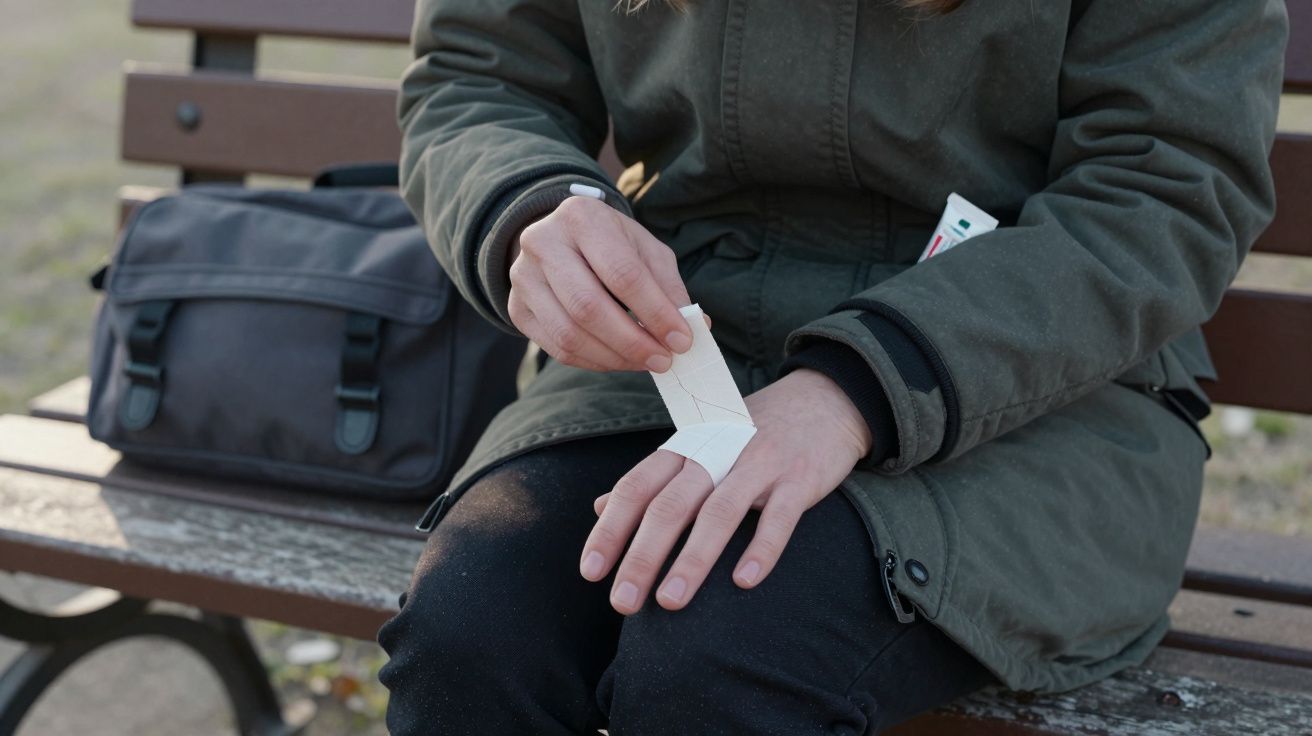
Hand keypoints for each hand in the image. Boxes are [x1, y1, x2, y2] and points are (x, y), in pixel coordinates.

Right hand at [507, 196, 692, 372]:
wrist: (559, 239)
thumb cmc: (610, 244)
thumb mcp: (644, 250)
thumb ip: (668, 286)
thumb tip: (694, 327)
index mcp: (581, 217)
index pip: (621, 273)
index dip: (655, 312)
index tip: (682, 340)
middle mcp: (542, 242)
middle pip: (588, 306)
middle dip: (632, 342)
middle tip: (664, 360)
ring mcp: (523, 277)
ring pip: (568, 334)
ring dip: (614, 358)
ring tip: (646, 363)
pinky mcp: (517, 308)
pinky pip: (556, 348)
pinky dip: (594, 362)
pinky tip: (619, 360)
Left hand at [579, 368, 874, 613]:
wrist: (825, 399)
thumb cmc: (751, 432)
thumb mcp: (698, 445)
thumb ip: (652, 478)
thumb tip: (601, 508)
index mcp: (687, 445)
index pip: (637, 487)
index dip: (611, 529)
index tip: (590, 571)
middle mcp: (717, 451)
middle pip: (670, 505)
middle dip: (642, 556)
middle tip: (622, 603)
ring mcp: (759, 463)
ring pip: (719, 512)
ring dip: (692, 559)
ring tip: (670, 601)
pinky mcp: (799, 478)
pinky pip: (779, 517)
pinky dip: (762, 548)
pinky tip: (743, 581)